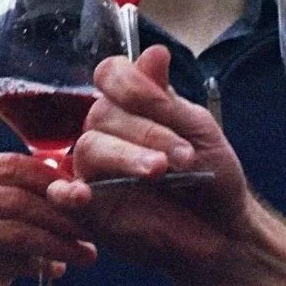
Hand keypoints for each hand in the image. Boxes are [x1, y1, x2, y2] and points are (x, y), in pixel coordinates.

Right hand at [0, 152, 97, 285]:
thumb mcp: (0, 208)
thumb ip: (30, 190)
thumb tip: (80, 189)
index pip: (14, 165)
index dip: (54, 180)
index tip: (84, 197)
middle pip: (18, 198)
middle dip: (62, 216)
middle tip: (92, 230)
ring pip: (18, 232)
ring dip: (59, 244)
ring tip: (85, 253)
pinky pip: (11, 261)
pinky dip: (40, 266)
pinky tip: (57, 269)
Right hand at [49, 46, 252, 274]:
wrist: (224, 233)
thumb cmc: (211, 178)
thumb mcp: (197, 132)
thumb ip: (166, 100)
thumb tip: (154, 53)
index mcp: (131, 109)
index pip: (110, 77)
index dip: (128, 83)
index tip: (159, 101)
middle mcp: (107, 135)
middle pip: (101, 114)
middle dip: (145, 130)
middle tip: (183, 156)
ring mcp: (94, 173)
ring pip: (88, 149)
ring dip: (125, 156)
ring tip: (161, 171)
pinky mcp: (88, 212)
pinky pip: (61, 195)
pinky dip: (66, 192)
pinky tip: (82, 194)